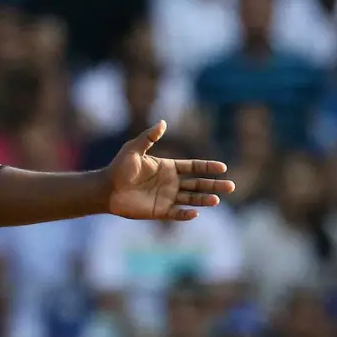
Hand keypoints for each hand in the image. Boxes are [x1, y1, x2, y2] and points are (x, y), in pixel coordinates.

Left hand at [106, 121, 234, 220]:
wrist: (105, 188)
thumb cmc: (119, 168)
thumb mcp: (133, 149)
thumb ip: (148, 137)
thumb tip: (163, 122)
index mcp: (168, 167)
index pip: (193, 167)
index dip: (208, 167)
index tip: (223, 168)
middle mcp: (171, 183)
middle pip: (198, 184)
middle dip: (214, 185)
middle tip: (231, 186)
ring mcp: (166, 197)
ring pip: (191, 199)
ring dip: (204, 200)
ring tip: (217, 200)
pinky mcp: (159, 211)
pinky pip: (176, 213)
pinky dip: (186, 214)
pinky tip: (195, 213)